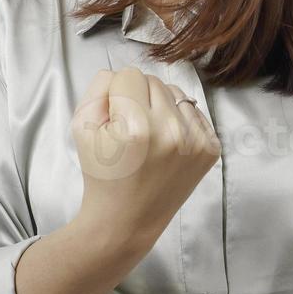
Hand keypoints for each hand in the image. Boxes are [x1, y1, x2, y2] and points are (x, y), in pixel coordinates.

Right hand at [71, 66, 220, 241]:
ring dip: (161, 107)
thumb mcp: (81, 127)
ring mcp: (196, 141)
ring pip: (176, 93)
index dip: (116, 94)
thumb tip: (122, 73)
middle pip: (154, 80)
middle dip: (139, 98)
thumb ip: (99, 87)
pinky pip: (194, 112)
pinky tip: (167, 145)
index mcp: (136, 127)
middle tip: (130, 131)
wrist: (127, 220)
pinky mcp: (211, 149)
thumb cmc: (102, 174)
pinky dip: (179, 122)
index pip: (129, 74)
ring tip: (149, 138)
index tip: (114, 120)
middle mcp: (171, 132)